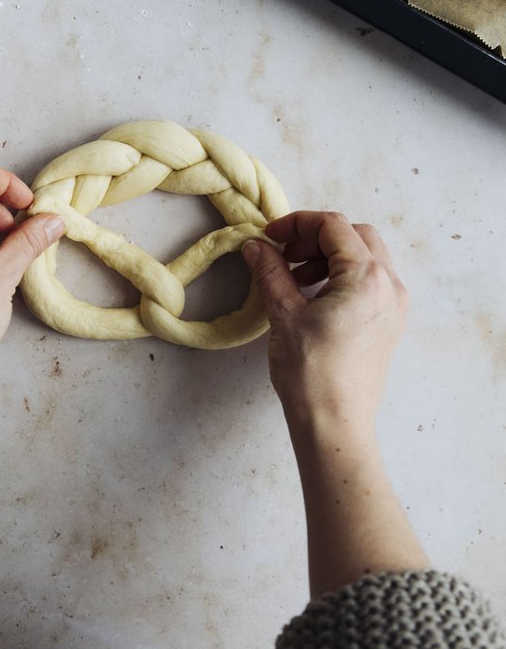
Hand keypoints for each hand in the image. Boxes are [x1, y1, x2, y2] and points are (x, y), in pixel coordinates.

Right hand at [244, 213, 424, 597]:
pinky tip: (313, 295)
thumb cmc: (310, 373)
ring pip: (365, 257)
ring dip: (329, 255)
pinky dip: (342, 275)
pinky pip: (370, 281)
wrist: (335, 424)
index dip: (297, 223)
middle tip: (284, 252)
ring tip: (295, 275)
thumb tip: (254, 245)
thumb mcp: (284, 314)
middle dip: (316, 236)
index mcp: (367, 278)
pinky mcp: (389, 323)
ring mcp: (394, 305)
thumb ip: (270, 271)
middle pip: (355, 235)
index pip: (334, 226)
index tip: (270, 237)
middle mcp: (390, 286)